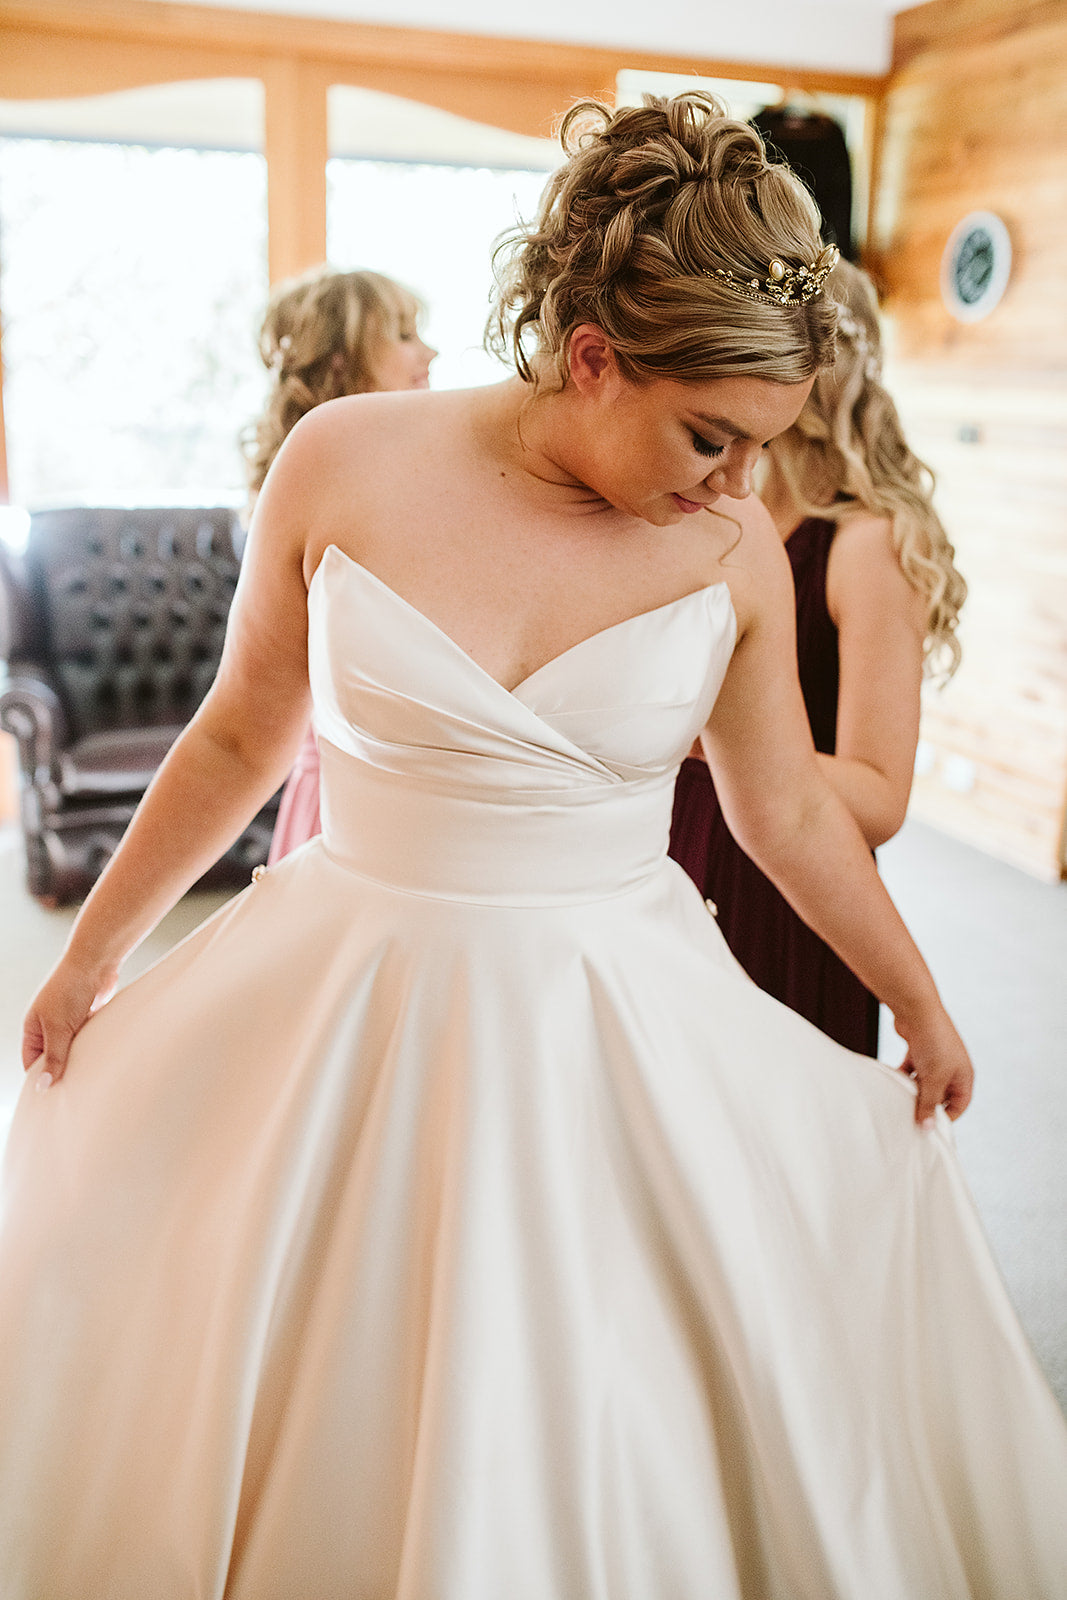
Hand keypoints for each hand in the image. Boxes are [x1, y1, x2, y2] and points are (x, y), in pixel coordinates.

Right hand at [22, 954, 119, 1088]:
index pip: (32, 1061)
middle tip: (73, 1094)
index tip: (52, 1097)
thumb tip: (42, 1086)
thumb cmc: (70, 989)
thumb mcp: (58, 1028)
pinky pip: (87, 1040)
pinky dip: (92, 1049)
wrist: (95, 963)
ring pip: (72, 1049)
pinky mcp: (88, 1018)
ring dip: (79, 1060)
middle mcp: (49, 1026)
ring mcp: (69, 1022)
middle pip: (53, 1057)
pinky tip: (100, 1062)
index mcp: (33, 1027)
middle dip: (61, 1072)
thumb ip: (54, 1057)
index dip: (40, 1078)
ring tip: (89, 1081)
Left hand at [894, 1003, 973, 1124]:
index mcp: (964, 1075)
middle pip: (940, 1094)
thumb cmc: (933, 1042)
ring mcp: (935, 1058)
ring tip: (901, 1100)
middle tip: (912, 1116)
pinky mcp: (919, 1050)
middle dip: (927, 1104)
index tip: (930, 1127)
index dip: (947, 1116)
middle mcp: (952, 1067)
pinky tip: (893, 1081)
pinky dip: (903, 1076)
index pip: (960, 1104)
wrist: (916, 1009)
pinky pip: (911, 1070)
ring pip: (923, 1082)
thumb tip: (927, 1127)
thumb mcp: (933, 1079)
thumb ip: (929, 1104)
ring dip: (913, 1090)